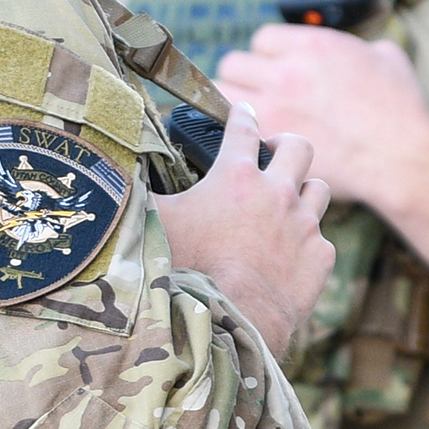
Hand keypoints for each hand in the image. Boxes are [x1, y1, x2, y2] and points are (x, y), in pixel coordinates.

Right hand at [152, 98, 333, 346]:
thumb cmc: (189, 270)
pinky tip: (292, 257)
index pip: (242, 128)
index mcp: (237, 177)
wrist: (236, 318)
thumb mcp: (153, 226)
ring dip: (304, 190)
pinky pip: (320, 240)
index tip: (241, 111)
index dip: (240, 115)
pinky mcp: (320, 256)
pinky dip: (307, 244)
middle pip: (298, 146)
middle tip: (274, 153)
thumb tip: (108, 180)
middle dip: (285, 144)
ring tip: (289, 203)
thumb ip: (137, 198)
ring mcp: (304, 224)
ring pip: (319, 189)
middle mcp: (278, 193)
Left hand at [215, 25, 428, 214]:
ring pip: (223, 95)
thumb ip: (360, 46)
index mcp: (311, 45)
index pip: (262, 39)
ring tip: (248, 118)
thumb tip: (355, 50)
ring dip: (231, 105)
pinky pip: (232, 133)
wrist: (400, 157)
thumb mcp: (388, 57)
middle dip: (244, 78)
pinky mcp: (270, 143)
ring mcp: (274, 108)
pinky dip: (238, 137)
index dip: (267, 55)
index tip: (274, 70)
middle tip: (257, 94)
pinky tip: (252, 143)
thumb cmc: (399, 111)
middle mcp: (286, 72)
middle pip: (234, 64)